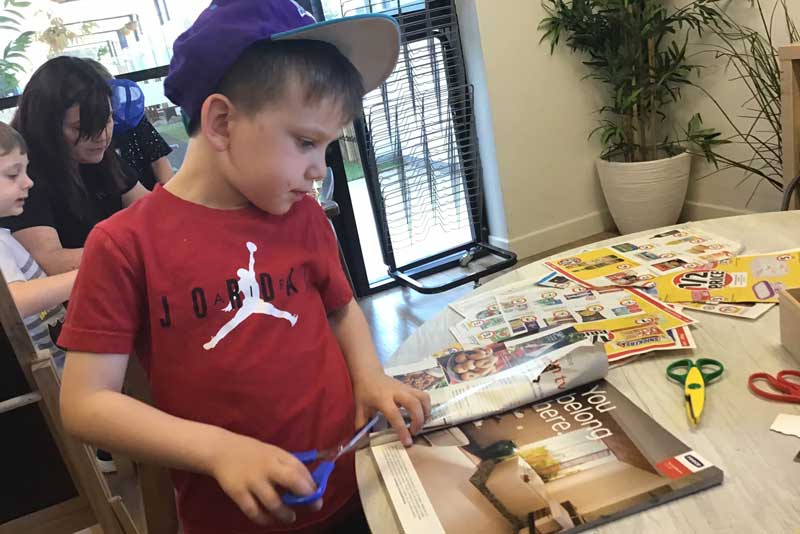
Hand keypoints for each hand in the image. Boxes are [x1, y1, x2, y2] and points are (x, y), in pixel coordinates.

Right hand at [207, 431, 321, 525]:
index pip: (300, 469)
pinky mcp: (238, 492)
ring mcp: (252, 480)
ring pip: (273, 502)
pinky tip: (269, 520)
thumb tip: (308, 483)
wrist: (221, 450)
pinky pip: (253, 511)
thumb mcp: (272, 452)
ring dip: (285, 513)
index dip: (311, 484)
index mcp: (277, 455)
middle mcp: (267, 467)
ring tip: (290, 517)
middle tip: (313, 506)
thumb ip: (288, 465)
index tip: (317, 495)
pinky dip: (263, 519)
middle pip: (292, 480)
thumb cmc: (252, 453)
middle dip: (306, 495)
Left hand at [353, 372, 430, 446]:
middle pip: (414, 404)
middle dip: (418, 420)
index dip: (402, 429)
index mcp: (382, 398)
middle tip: (414, 432)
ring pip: (423, 398)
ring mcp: (405, 388)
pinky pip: (423, 396)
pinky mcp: (410, 387)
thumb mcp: (360, 408)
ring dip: (426, 413)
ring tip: (421, 424)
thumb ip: (361, 425)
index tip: (408, 442)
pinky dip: (426, 407)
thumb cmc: (364, 392)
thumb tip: (361, 442)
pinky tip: (421, 415)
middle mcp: (396, 392)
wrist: (368, 373)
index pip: (394, 414)